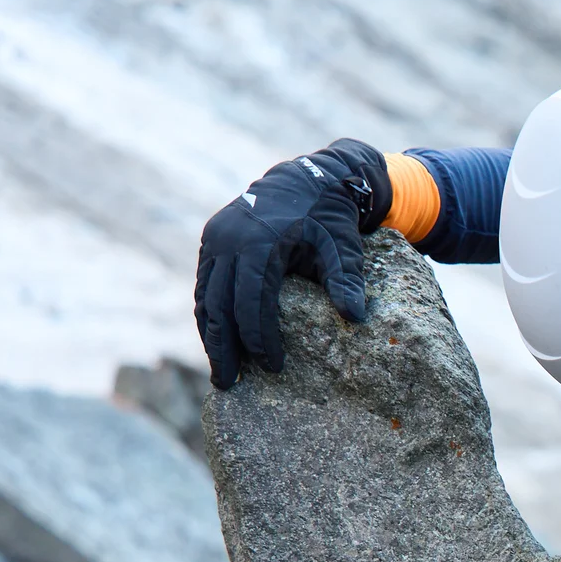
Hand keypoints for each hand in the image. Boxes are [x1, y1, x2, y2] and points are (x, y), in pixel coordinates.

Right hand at [194, 139, 391, 388]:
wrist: (306, 177)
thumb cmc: (329, 217)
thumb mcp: (343, 247)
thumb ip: (346, 281)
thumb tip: (356, 318)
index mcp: (260, 243)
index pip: (253, 302)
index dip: (260, 338)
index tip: (272, 366)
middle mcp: (229, 240)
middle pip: (218, 305)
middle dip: (224, 347)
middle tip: (228, 384)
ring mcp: (215, 240)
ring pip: (205, 297)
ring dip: (211, 336)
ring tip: (221, 372)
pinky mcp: (211, 242)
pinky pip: (204, 285)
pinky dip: (210, 314)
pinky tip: (218, 341)